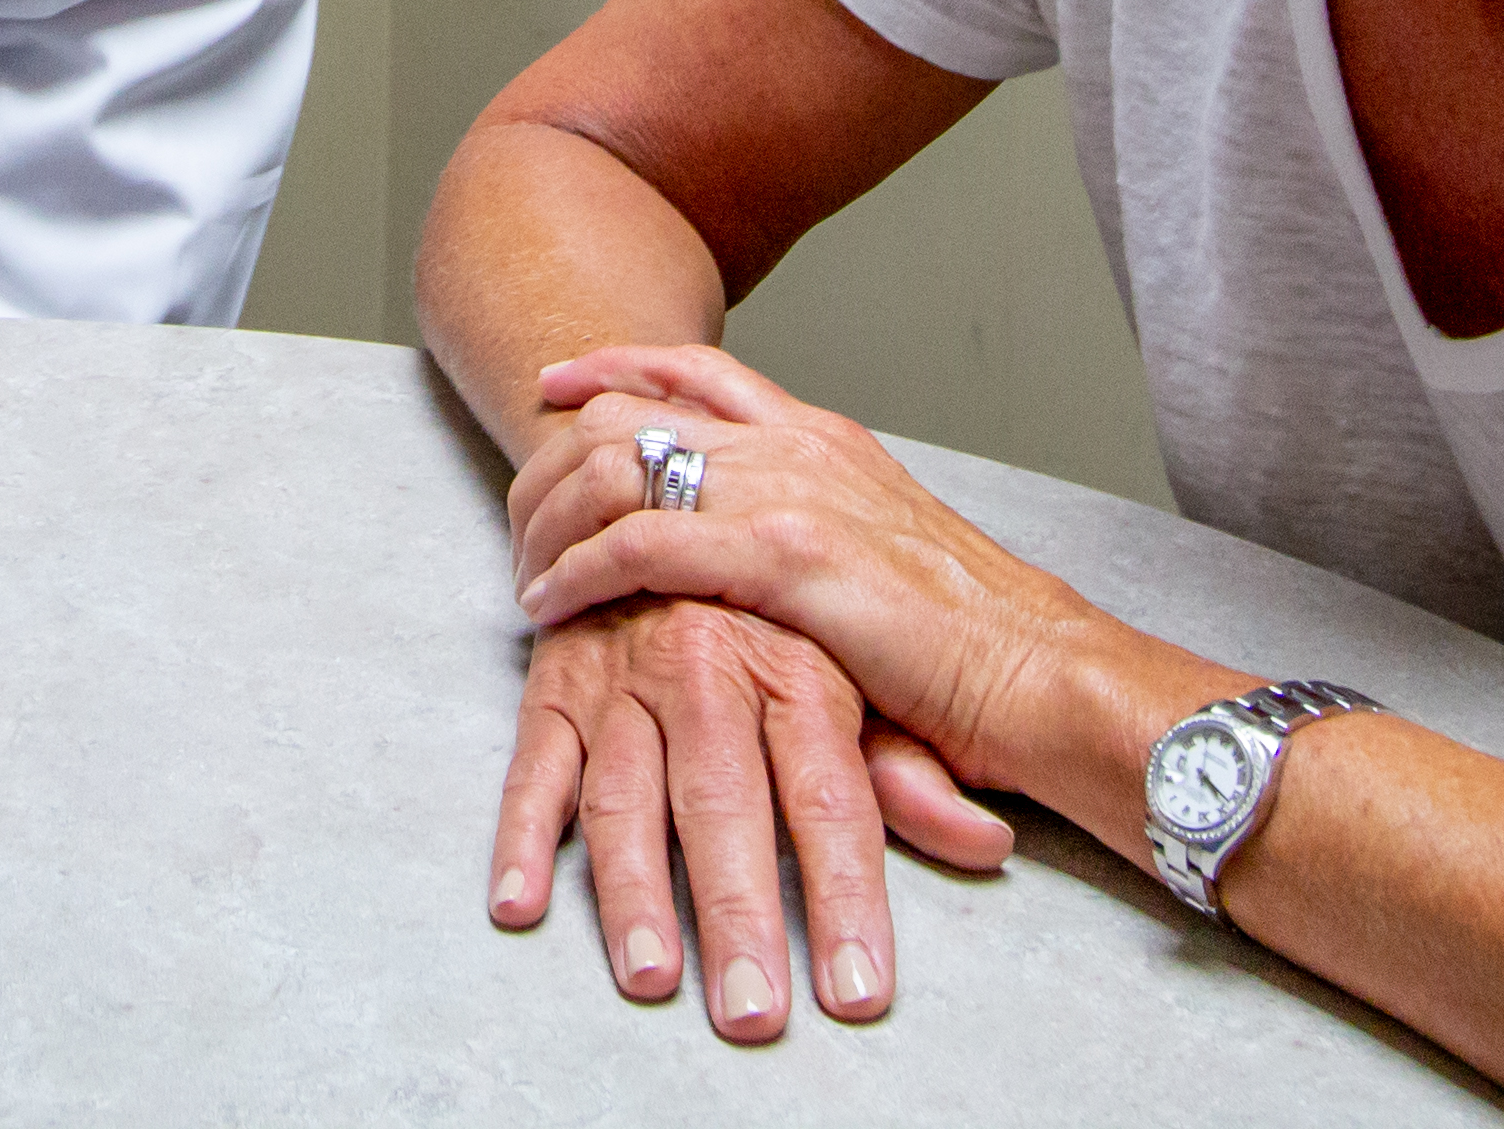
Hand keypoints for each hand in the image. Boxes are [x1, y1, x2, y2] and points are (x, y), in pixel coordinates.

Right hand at [489, 592, 1011, 1037]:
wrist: (665, 493)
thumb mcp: (854, 674)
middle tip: (753, 1010)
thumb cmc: (771, 612)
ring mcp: (622, 677)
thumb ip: (908, 769)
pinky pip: (532, 766)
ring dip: (633, 892)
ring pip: (625, 794)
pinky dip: (518, 837)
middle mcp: (706, 669)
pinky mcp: (555, 685)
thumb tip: (984, 842)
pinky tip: (520, 903)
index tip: (858, 989)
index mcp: (795, 671)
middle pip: (725, 803)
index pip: (830, 799)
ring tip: (650, 978)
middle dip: (739, 913)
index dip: (846, 898)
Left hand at [515, 344, 1095, 796]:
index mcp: (825, 438)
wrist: (1039, 672)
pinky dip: (579, 570)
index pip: (696, 372)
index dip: (614, 368)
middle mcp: (800, 447)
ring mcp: (790, 494)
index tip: (557, 384)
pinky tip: (552, 604)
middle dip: (557, 456)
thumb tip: (750, 548)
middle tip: (519, 513)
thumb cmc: (971, 640)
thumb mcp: (881, 553)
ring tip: (526, 571)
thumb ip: (812, 530)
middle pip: (636, 412)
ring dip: (552, 520)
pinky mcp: (783, 556)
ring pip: (623, 468)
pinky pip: (641, 542)